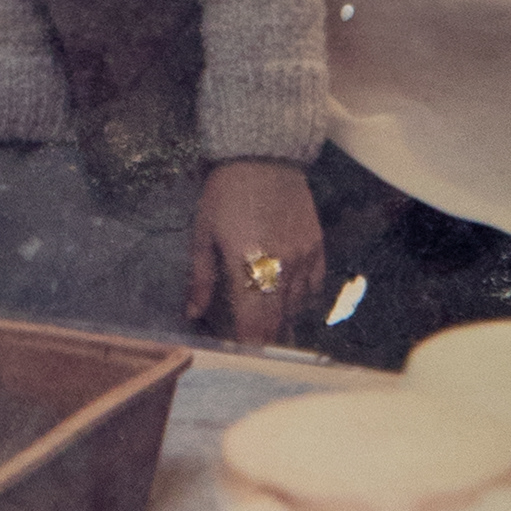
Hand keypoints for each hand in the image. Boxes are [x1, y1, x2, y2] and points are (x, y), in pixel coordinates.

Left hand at [188, 161, 327, 348]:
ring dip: (280, 319)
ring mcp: (303, 258)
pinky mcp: (317, 246)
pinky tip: (287, 297)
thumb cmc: (226, 192)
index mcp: (248, 266)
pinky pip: (314, 287)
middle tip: (251, 346)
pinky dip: (301, 298)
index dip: (247, 347)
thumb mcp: (203, 233)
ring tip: (266, 321)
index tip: (239, 356)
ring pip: (295, 307)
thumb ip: (202, 278)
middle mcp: (280, 267)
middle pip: (276, 322)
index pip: (252, 325)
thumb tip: (194, 313)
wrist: (264, 154)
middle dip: (263, 338)